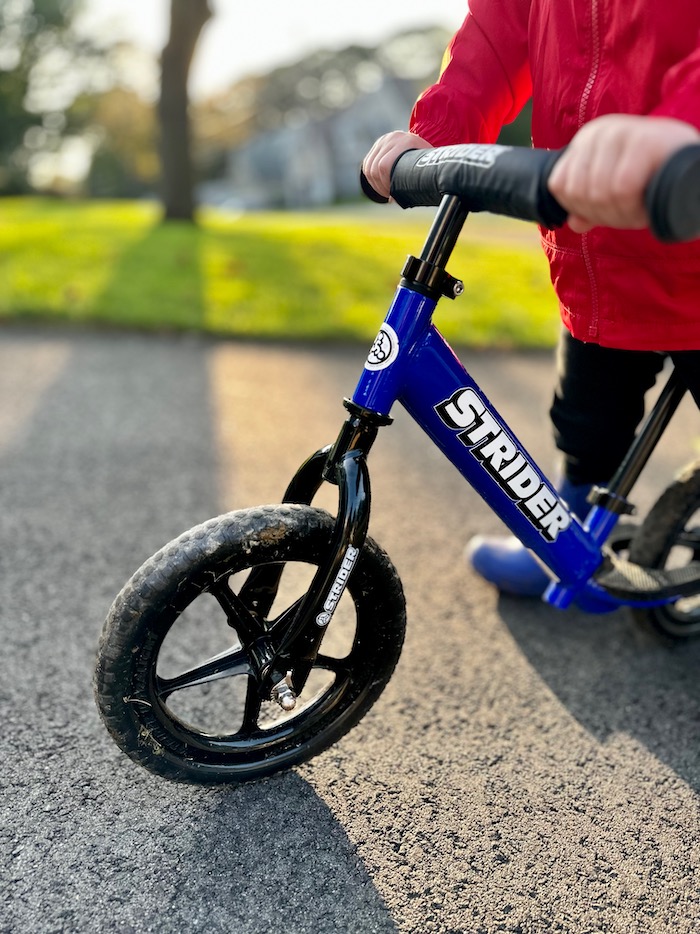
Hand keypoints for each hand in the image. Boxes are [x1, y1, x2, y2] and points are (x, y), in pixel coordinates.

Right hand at [362, 131, 433, 199]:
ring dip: (375, 183)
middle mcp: (393, 138)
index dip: (385, 184)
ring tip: (386, 190)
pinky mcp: (378, 144)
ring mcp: (384, 140)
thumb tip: (391, 200)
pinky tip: (380, 184)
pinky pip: (367, 164)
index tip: (392, 194)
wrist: (426, 148)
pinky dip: (371, 178)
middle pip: (374, 167)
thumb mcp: (422, 174)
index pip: (384, 166)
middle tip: (390, 194)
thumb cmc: (427, 165)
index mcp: (406, 142)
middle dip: (380, 186)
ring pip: (368, 167)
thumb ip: (409, 185)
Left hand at [548, 115, 699, 232]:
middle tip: (630, 214)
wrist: (699, 172)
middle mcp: (600, 131)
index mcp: (586, 140)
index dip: (581, 209)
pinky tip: (648, 206)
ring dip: (621, 214)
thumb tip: (573, 223)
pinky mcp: (646, 141)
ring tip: (640, 210)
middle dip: (603, 215)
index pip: (559, 186)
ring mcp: (622, 132)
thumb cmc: (656, 180)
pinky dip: (634, 207)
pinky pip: (622, 188)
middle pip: (578, 193)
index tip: (608, 211)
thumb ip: (590, 207)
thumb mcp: (617, 192)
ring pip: (599, 193)